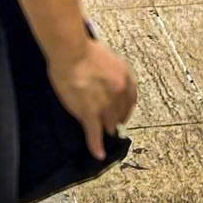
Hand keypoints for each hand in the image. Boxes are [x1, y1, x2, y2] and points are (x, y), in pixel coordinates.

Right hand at [47, 37, 136, 159]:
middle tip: (108, 123)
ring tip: (101, 134)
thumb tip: (105, 79)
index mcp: (126, 76)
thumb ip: (111, 71)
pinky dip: (96, 146)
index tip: (121, 114)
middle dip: (114, 118)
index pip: (131, 99)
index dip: (125, 108)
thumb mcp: (107, 56)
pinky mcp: (90, 113)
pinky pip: (95, 134)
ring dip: (105, 128)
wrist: (71, 51)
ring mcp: (106, 105)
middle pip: (119, 113)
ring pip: (108, 124)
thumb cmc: (84, 48)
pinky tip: (98, 153)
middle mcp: (120, 93)